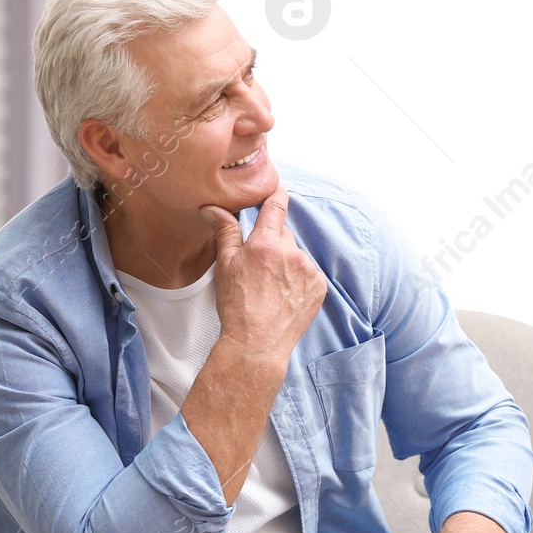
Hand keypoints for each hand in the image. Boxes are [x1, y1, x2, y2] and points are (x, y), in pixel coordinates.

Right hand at [199, 182, 326, 364]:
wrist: (257, 343)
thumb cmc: (236, 306)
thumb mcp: (225, 266)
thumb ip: (225, 232)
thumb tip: (213, 208)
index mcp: (265, 244)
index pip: (276, 206)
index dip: (277, 194)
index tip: (278, 188)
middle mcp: (290, 253)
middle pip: (284, 234)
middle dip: (273, 244)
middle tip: (259, 268)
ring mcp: (308, 270)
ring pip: (296, 255)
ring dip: (287, 263)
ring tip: (271, 288)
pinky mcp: (319, 286)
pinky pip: (309, 273)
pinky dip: (299, 280)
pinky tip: (285, 296)